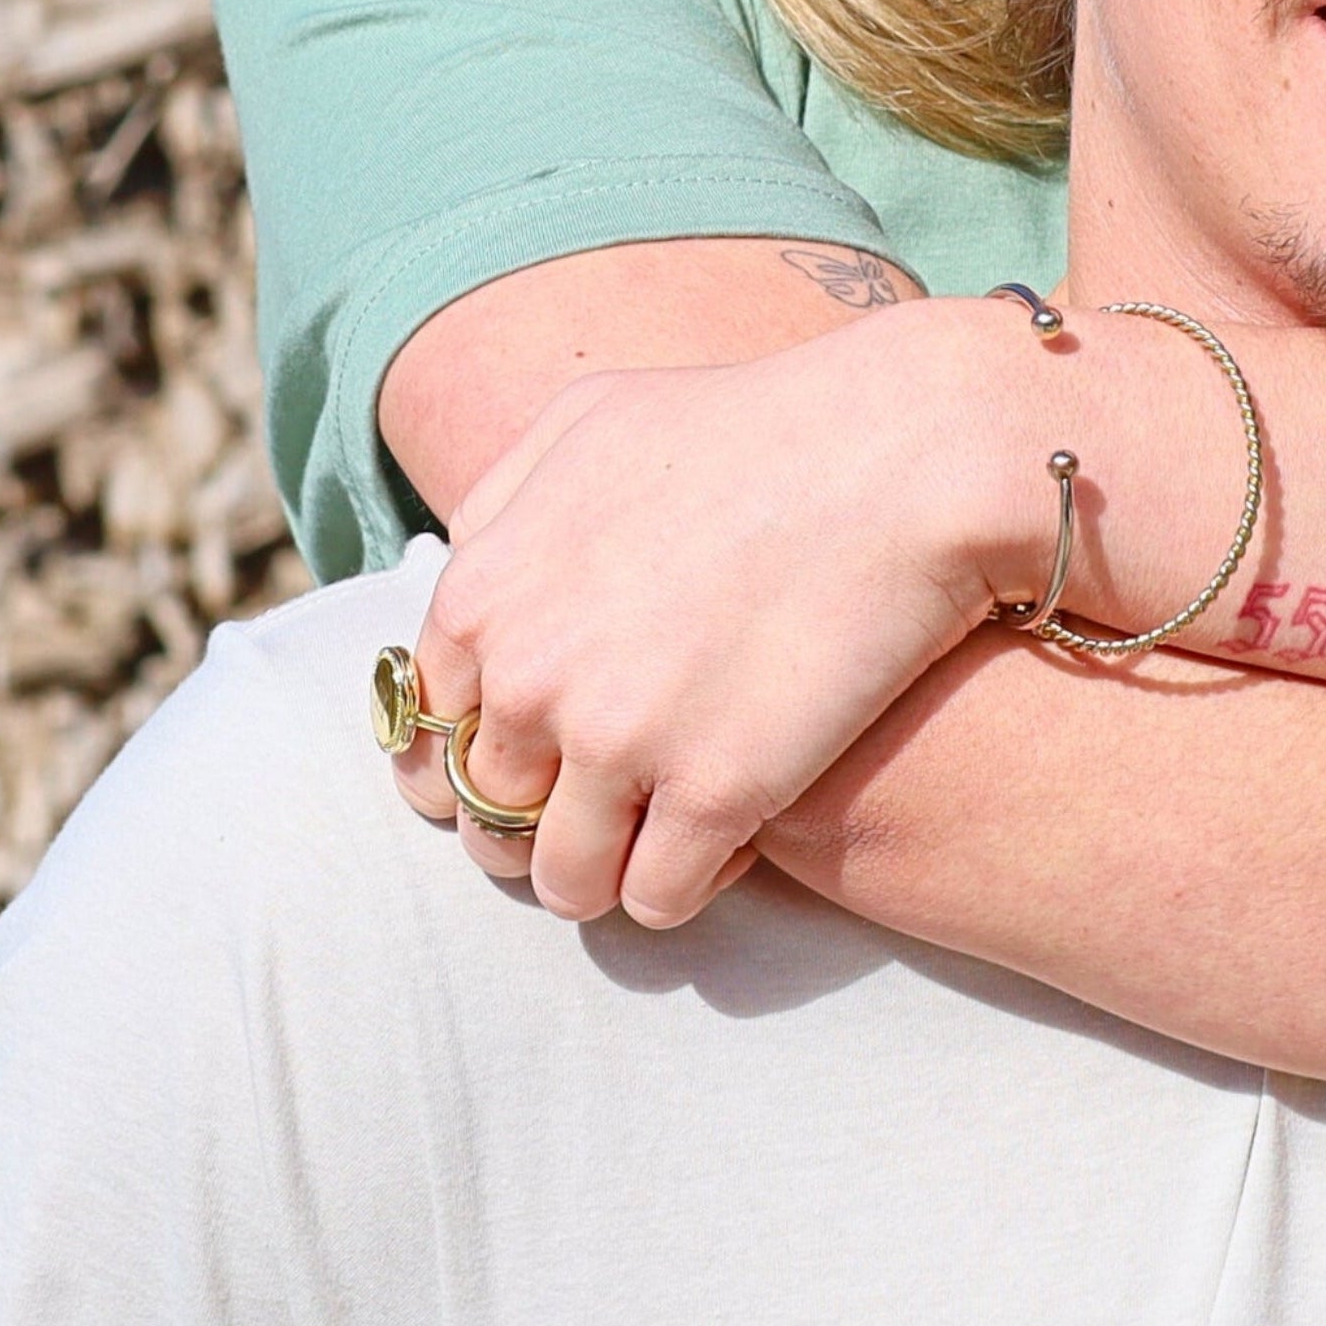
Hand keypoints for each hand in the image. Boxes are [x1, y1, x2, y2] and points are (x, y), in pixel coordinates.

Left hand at [390, 298, 1064, 928]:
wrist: (895, 455)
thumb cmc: (749, 425)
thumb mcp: (586, 425)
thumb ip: (503, 509)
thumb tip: (475, 576)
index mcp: (484, 594)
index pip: (430, 730)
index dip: (483, 751)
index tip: (538, 757)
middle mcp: (531, 679)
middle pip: (489, 816)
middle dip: (540, 820)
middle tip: (609, 801)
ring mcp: (619, 746)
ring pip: (565, 881)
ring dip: (607, 869)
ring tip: (665, 831)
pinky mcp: (714, 796)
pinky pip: (659, 900)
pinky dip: (691, 881)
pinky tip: (735, 833)